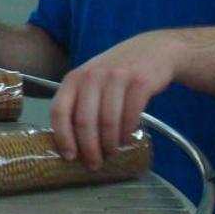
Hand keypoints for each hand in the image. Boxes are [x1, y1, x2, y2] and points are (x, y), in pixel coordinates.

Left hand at [49, 31, 183, 169]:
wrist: (155, 50)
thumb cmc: (117, 71)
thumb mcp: (92, 80)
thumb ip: (79, 103)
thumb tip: (71, 143)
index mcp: (74, 78)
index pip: (59, 111)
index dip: (63, 137)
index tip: (69, 157)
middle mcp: (92, 76)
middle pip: (84, 121)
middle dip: (89, 148)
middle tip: (94, 164)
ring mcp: (116, 77)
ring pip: (108, 121)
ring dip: (109, 143)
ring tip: (111, 152)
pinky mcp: (140, 81)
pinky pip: (131, 115)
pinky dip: (127, 132)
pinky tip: (126, 138)